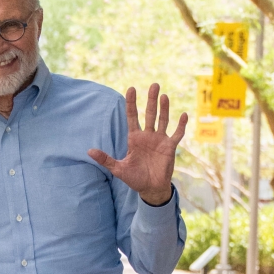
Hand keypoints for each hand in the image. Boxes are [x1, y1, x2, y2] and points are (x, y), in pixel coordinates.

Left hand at [88, 84, 186, 205]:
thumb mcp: (118, 168)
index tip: (131, 89)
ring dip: (164, 108)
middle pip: (150, 114)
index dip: (131, 103)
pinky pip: (177, 134)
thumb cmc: (134, 178)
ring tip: (164, 96)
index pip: (132, 116)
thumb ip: (105, 159)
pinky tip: (184, 115)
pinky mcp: (170, 147)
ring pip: (163, 120)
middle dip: (151, 99)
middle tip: (154, 84)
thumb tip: (89, 151)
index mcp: (134, 138)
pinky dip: (181, 125)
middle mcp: (147, 136)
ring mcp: (159, 140)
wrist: (150, 189)